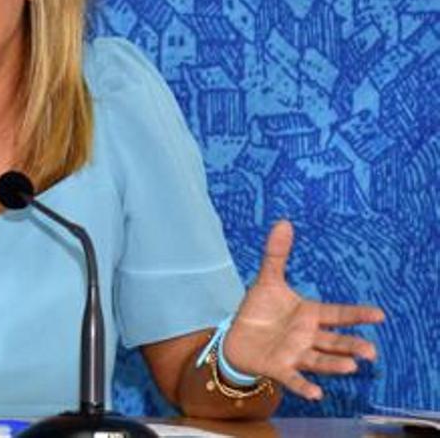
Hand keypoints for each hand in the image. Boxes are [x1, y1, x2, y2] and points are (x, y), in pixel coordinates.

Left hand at [223, 220, 384, 399]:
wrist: (237, 338)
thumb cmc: (260, 311)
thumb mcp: (267, 281)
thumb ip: (276, 255)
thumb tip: (283, 222)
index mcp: (310, 315)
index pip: (337, 314)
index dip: (356, 314)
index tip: (378, 314)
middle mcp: (308, 337)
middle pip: (334, 341)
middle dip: (352, 346)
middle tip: (370, 351)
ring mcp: (295, 354)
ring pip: (319, 360)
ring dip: (334, 364)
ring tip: (350, 367)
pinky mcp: (278, 367)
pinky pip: (293, 378)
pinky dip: (303, 386)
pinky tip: (315, 394)